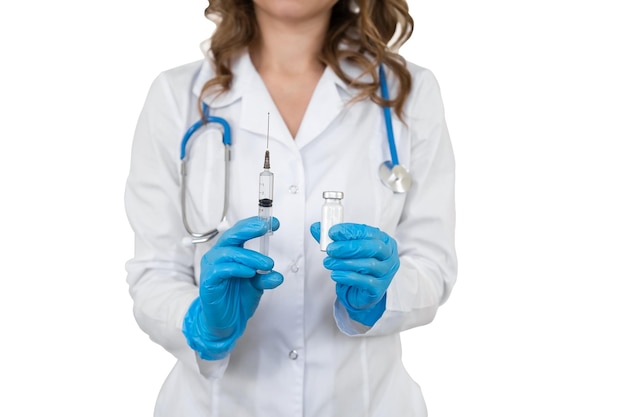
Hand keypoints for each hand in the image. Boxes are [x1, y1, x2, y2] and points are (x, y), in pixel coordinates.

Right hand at [183, 217, 282, 359]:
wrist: (225, 322)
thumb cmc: (236, 299)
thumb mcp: (256, 286)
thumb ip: (265, 277)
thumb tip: (278, 275)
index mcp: (230, 252)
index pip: (240, 232)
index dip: (255, 225)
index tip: (273, 223)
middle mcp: (218, 256)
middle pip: (231, 235)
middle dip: (248, 229)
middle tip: (264, 227)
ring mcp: (211, 268)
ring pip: (228, 252)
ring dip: (250, 256)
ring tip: (267, 264)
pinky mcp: (208, 281)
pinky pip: (221, 270)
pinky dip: (237, 269)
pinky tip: (250, 273)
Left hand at [311, 222, 399, 325]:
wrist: (361, 292)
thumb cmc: (358, 266)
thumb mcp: (346, 250)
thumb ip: (332, 238)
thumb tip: (315, 227)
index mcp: (384, 241)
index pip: (369, 232)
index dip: (351, 231)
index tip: (333, 232)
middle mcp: (389, 256)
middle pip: (372, 248)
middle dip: (349, 247)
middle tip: (331, 249)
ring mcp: (386, 273)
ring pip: (368, 265)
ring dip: (345, 262)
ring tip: (328, 262)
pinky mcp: (379, 288)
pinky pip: (364, 281)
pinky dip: (347, 276)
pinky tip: (335, 274)